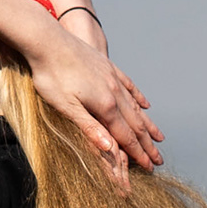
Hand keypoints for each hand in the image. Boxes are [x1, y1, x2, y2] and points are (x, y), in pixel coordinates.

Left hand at [27, 21, 162, 188]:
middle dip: (148, 145)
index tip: (150, 167)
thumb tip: (110, 149)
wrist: (47, 40)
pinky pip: (129, 86)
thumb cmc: (50, 75)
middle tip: (159, 160)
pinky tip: (146, 105)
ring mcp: (112, 78)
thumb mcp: (66, 106)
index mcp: (104, 106)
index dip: (138, 154)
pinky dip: (139, 98)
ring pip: (136, 107)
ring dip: (148, 124)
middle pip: (136, 124)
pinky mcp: (107, 67)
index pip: (126, 136)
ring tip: (159, 137)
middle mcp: (114, 92)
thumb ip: (89, 128)